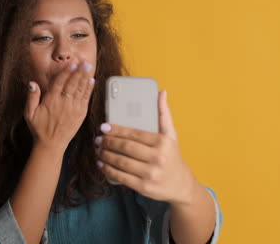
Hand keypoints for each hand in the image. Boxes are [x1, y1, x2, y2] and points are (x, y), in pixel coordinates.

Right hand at [24, 62, 94, 150]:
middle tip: (84, 62)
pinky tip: (92, 81)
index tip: (71, 64)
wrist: (51, 144)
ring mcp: (73, 108)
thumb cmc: (39, 129)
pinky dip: (89, 89)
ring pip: (80, 89)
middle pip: (72, 84)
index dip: (66, 73)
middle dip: (79, 72)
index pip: (59, 83)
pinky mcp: (80, 114)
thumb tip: (32, 83)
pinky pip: (86, 99)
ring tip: (89, 67)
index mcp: (51, 101)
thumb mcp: (29, 114)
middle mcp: (63, 103)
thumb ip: (31, 98)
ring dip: (85, 77)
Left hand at [95, 90, 196, 204]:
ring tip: (98, 150)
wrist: (181, 184)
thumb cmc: (172, 156)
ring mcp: (150, 174)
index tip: (104, 127)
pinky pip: (121, 177)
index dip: (117, 130)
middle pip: (126, 147)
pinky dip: (108, 170)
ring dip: (106, 155)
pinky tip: (102, 164)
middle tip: (98, 139)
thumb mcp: (171, 135)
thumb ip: (164, 114)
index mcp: (163, 142)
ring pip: (121, 162)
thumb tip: (162, 92)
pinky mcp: (144, 187)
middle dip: (109, 142)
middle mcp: (157, 158)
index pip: (135, 134)